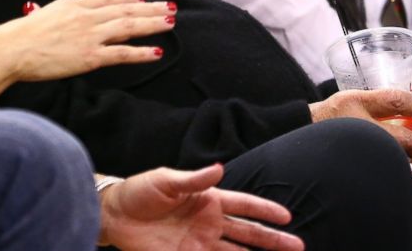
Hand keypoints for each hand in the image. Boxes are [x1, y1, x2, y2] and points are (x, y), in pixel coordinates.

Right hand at [4, 0, 176, 80]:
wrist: (13, 49)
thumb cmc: (22, 35)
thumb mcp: (45, 14)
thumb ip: (63, 14)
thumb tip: (73, 16)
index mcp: (74, 5)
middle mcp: (87, 17)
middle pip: (125, 9)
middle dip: (150, 8)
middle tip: (170, 7)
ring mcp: (91, 36)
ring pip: (129, 26)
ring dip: (153, 24)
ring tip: (170, 22)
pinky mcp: (91, 56)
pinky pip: (122, 53)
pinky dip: (141, 52)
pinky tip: (156, 51)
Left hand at [98, 164, 303, 250]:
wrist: (114, 215)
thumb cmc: (140, 191)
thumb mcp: (167, 180)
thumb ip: (195, 179)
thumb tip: (219, 169)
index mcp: (208, 199)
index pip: (244, 205)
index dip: (265, 210)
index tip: (287, 217)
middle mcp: (209, 223)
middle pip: (247, 233)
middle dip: (272, 240)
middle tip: (298, 246)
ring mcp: (199, 243)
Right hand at [309, 88, 411, 173]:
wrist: (302, 132)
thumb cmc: (332, 116)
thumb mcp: (351, 98)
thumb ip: (378, 101)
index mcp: (355, 102)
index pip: (395, 100)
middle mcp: (356, 124)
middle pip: (402, 138)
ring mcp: (357, 146)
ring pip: (395, 158)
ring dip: (410, 161)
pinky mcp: (354, 164)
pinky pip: (382, 170)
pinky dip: (395, 171)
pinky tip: (398, 170)